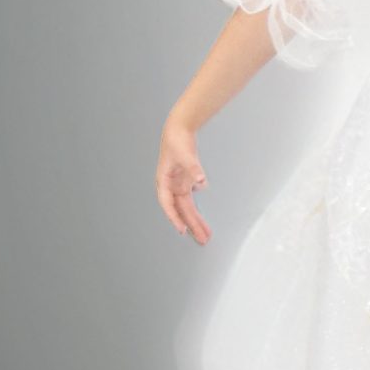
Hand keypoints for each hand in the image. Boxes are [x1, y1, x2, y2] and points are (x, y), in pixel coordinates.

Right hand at [156, 118, 211, 242]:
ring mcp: (179, 185)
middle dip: (191, 225)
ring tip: (205, 235)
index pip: (169, 204)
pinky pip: (192, 200)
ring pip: (188, 207)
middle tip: (201, 240)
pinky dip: (199, 210)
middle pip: (182, 210)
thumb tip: (202, 182)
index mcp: (165, 181)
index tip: (181, 229)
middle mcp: (171, 186)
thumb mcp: (186, 155)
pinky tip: (203, 219)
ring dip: (196, 221)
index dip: (174, 217)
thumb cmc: (177, 141)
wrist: (179, 130)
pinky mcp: (187, 182)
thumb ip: (194, 169)